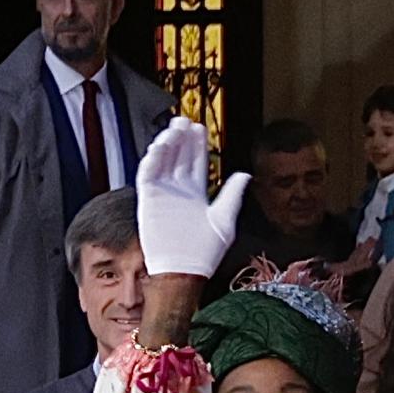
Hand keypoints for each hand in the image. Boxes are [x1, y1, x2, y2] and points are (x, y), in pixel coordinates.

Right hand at [126, 118, 246, 280]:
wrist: (183, 271)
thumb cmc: (205, 252)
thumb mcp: (225, 221)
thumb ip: (233, 196)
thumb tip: (245, 174)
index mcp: (196, 194)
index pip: (196, 163)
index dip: (197, 146)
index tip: (199, 129)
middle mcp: (178, 191)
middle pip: (179, 158)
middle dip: (181, 139)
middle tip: (184, 120)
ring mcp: (162, 195)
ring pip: (163, 162)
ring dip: (167, 145)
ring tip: (174, 130)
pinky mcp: (149, 201)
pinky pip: (148, 176)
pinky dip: (152, 161)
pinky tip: (160, 147)